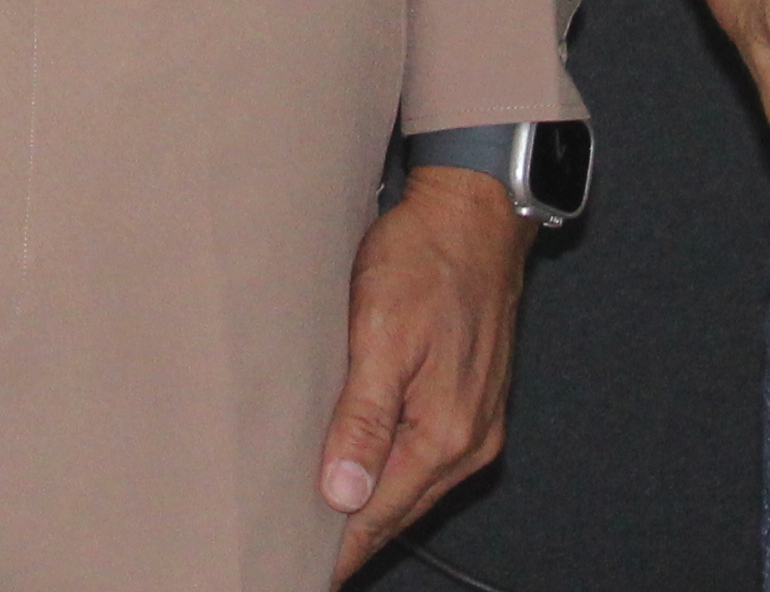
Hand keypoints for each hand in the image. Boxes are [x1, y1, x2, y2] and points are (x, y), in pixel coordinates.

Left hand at [318, 168, 525, 578]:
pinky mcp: (472, 401)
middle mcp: (469, 440)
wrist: (475, 212)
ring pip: (412, 486)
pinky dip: (390, 474)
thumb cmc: (425, 260)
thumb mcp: (381, 333)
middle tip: (294, 553)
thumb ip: (364, 418)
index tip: (296, 567)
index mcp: (446, 433)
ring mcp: (476, 422)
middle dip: (350, 534)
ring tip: (317, 527)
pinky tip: (360, 475)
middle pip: (398, 509)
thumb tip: (342, 494)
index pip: (378, 512)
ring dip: (368, 505)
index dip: (336, 546)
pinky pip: (425, 458)